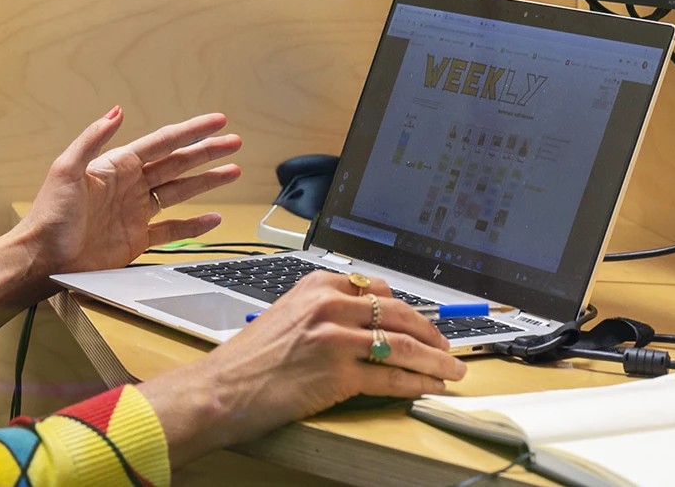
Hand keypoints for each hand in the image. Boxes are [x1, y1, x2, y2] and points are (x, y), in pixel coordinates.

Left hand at [18, 107, 241, 276]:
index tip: (217, 121)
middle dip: (207, 152)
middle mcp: (131, 185)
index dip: (192, 131)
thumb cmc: (49, 214)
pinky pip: (172, 230)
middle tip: (235, 142)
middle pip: (178, 164)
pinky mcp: (137, 239)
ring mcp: (136, 212)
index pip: (163, 143)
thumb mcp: (67, 169)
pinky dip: (194, 225)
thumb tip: (116, 111)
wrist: (42, 258)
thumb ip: (93, 139)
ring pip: (181, 192)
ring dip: (207, 181)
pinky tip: (213, 218)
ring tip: (233, 171)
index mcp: (118, 165)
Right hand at [138, 271, 466, 465]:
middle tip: (448, 347)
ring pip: (403, 346)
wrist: (222, 389)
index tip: (422, 322)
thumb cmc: (251, 358)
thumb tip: (368, 315)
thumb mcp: (288, 314)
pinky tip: (430, 387)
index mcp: (318, 285)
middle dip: (432, 333)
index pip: (379, 290)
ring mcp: (336, 339)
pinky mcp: (339, 374)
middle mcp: (329, 305)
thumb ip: (326, 308)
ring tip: (452, 370)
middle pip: (399, 314)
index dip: (409, 309)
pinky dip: (417, 383)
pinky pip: (391, 377)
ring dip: (436, 361)